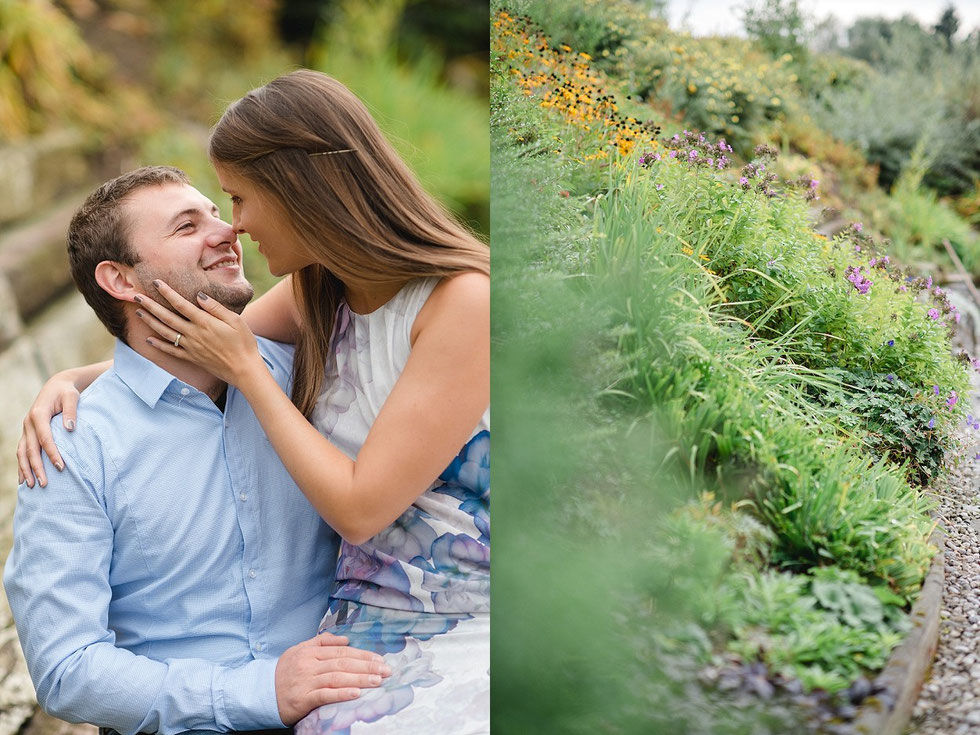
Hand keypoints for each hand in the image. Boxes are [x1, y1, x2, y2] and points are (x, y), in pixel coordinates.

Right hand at [17, 373, 79, 487]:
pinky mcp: (27, 433)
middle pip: (31, 449)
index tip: (60, 467)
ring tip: (31, 486)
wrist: (56, 386)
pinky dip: (22, 464)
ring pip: (22, 452)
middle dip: (37, 467)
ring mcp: (26, 428)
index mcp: (38, 414)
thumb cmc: (66, 392)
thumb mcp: (72, 397)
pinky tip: (23, 478)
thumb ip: (71, 411)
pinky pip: (22, 451)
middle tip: (44, 484)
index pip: (45, 438)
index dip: (52, 453)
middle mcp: (28, 423)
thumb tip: (70, 428)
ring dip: (26, 469)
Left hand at [136, 280, 262, 385]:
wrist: (244, 370)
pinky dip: (158, 345)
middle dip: (151, 305)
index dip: (167, 292)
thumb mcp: (236, 321)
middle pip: (167, 317)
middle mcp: (194, 334)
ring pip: (165, 332)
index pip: (181, 304)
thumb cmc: (244, 343)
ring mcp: (191, 347)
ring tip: (139, 312)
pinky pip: (171, 351)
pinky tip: (148, 339)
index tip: (156, 282)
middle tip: (136, 296)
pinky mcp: (192, 358)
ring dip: (150, 322)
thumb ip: (216, 308)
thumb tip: (199, 296)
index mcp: (204, 322)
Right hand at [274, 632, 390, 724]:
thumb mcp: (299, 650)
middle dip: (368, 666)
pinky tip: (356, 693)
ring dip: (360, 679)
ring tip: (377, 681)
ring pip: (337, 677)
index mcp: (310, 651)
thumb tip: (345, 639)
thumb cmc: (283, 672)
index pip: (342, 651)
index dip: (363, 655)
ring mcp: (305, 681)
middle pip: (343, 663)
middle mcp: (309, 664)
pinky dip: (342, 693)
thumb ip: (321, 642)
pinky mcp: (302, 698)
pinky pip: (325, 694)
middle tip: (386, 670)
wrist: (260, 692)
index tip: (380, 659)